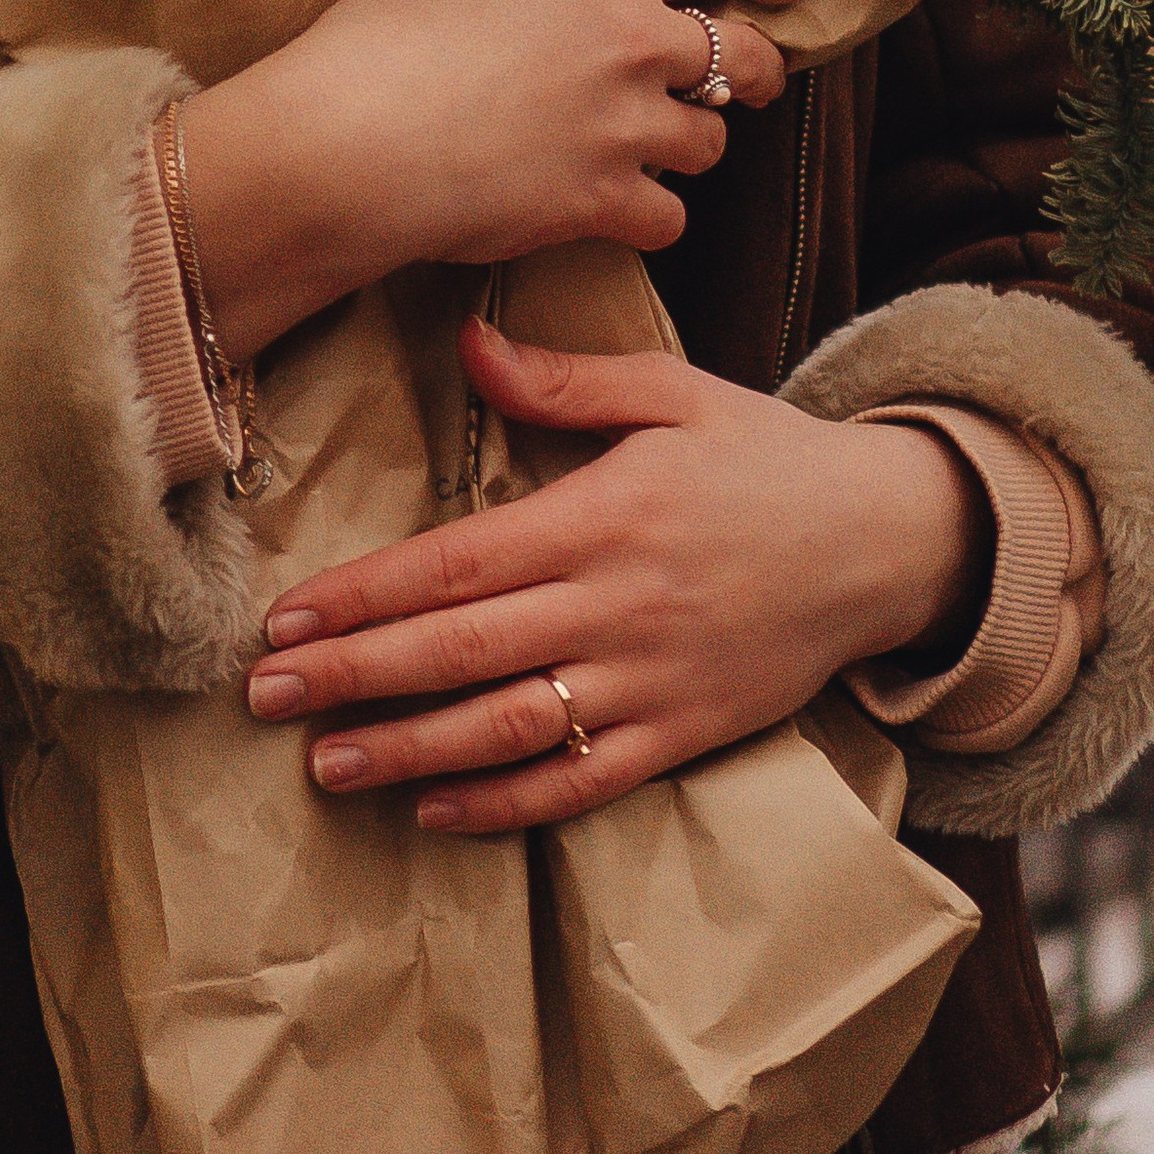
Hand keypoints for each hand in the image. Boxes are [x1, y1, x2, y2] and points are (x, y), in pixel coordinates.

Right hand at [180, 0, 809, 362]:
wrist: (352, 137)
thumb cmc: (389, 30)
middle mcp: (637, 37)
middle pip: (746, 57)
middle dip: (757, 70)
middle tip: (748, 82)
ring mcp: (628, 124)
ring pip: (710, 141)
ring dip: (690, 143)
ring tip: (652, 144)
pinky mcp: (607, 202)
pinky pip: (670, 215)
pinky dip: (650, 214)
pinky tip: (617, 207)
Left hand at [241, 315, 989, 832]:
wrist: (889, 542)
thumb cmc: (767, 458)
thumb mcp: (673, 393)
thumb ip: (565, 378)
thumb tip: (470, 345)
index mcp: (604, 515)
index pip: (458, 562)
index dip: (366, 595)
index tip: (289, 615)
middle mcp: (618, 606)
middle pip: (461, 650)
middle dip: (354, 675)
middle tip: (264, 696)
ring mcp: (651, 681)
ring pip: (508, 728)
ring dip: (408, 749)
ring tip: (326, 765)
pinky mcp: (684, 735)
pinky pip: (581, 782)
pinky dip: (505, 802)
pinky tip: (436, 808)